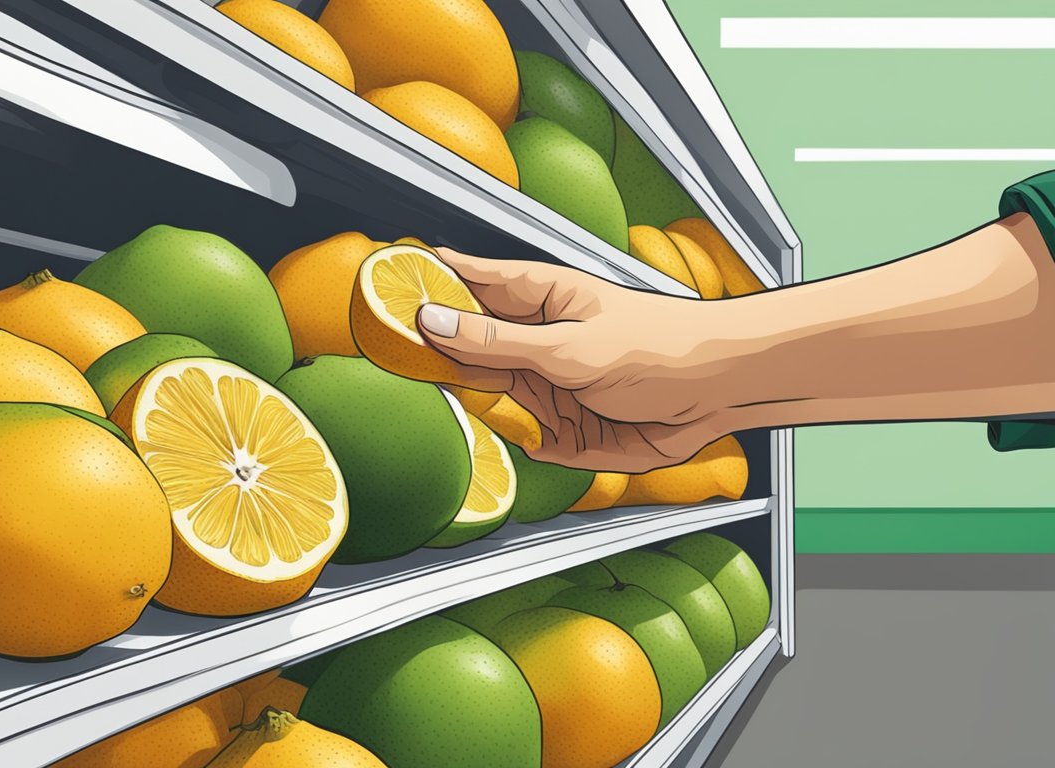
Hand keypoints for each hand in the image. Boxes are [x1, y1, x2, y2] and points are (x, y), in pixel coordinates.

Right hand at [417, 247, 738, 472]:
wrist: (720, 394)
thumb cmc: (660, 348)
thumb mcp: (568, 346)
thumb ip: (496, 343)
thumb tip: (430, 321)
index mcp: (537, 299)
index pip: (467, 281)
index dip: (424, 278)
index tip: (376, 280)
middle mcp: (536, 342)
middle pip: (467, 348)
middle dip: (437, 358)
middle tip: (391, 359)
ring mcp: (548, 386)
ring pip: (488, 399)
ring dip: (480, 408)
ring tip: (462, 408)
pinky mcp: (563, 430)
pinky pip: (522, 439)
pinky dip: (518, 444)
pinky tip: (518, 440)